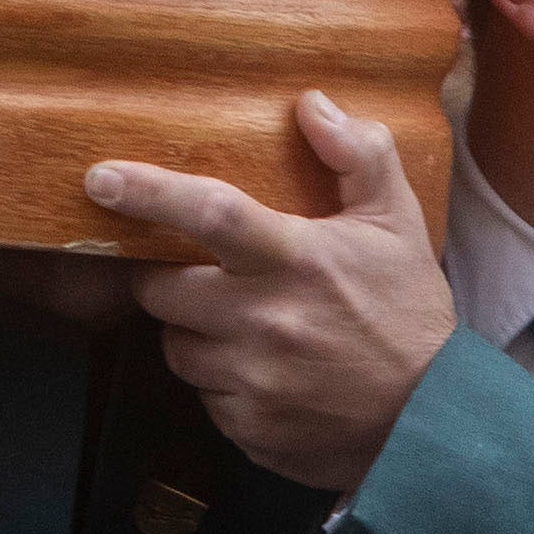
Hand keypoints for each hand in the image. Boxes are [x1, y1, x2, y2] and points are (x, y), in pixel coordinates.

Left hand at [90, 95, 456, 493]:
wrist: (434, 422)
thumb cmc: (409, 312)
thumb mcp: (398, 223)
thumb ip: (358, 155)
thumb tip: (311, 104)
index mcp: (297, 261)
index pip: (210, 214)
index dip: (148, 193)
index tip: (100, 178)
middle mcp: (264, 322)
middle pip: (162, 290)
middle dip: (168, 278)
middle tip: (202, 275)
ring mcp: (252, 382)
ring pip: (177, 348)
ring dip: (195, 334)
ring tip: (243, 329)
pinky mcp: (248, 430)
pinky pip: (205, 398)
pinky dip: (223, 383)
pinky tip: (264, 374)